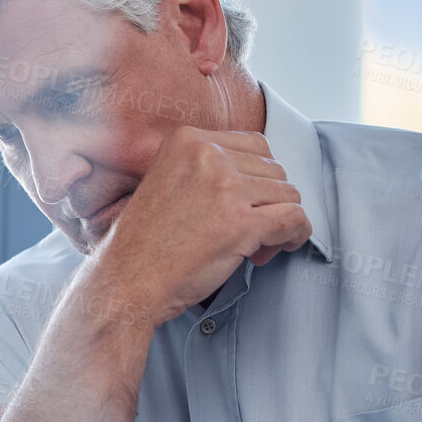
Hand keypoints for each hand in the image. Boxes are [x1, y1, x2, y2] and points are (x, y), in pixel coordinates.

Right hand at [93, 126, 310, 324]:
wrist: (125, 282)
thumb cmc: (142, 243)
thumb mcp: (166, 181)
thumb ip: (204, 169)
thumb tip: (260, 178)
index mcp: (187, 139)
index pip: (254, 145)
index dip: (256, 178)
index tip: (244, 203)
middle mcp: (207, 155)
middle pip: (274, 169)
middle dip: (268, 200)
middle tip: (249, 230)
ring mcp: (226, 187)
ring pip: (288, 194)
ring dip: (280, 220)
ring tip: (257, 244)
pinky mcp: (241, 223)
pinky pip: (294, 219)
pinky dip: (296, 234)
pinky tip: (283, 246)